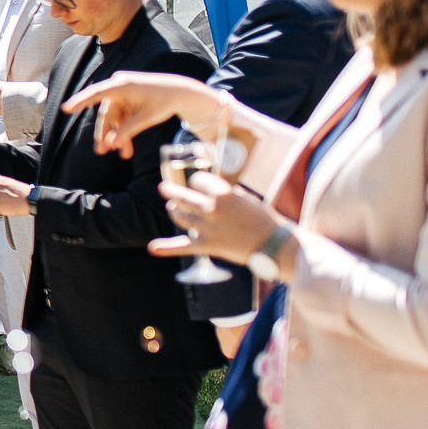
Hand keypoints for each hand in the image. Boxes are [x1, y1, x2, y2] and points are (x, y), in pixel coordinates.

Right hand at [62, 72, 221, 158]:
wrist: (181, 92)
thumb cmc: (164, 101)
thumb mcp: (146, 118)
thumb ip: (127, 131)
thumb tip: (112, 145)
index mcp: (122, 85)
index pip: (96, 94)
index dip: (80, 102)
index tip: (66, 109)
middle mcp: (118, 86)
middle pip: (106, 114)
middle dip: (105, 134)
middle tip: (101, 152)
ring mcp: (122, 93)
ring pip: (114, 118)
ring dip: (117, 135)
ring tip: (123, 154)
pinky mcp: (127, 99)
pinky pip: (121, 117)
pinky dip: (124, 130)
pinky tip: (126, 146)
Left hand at [153, 170, 281, 263]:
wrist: (275, 245)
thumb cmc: (263, 218)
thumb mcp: (244, 197)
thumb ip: (224, 193)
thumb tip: (208, 190)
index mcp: (223, 193)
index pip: (197, 180)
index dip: (196, 181)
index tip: (198, 183)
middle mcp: (212, 209)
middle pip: (182, 197)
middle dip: (170, 191)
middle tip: (164, 188)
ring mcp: (208, 228)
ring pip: (180, 217)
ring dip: (175, 212)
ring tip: (174, 209)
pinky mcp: (208, 246)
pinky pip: (183, 246)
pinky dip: (166, 248)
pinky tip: (152, 248)